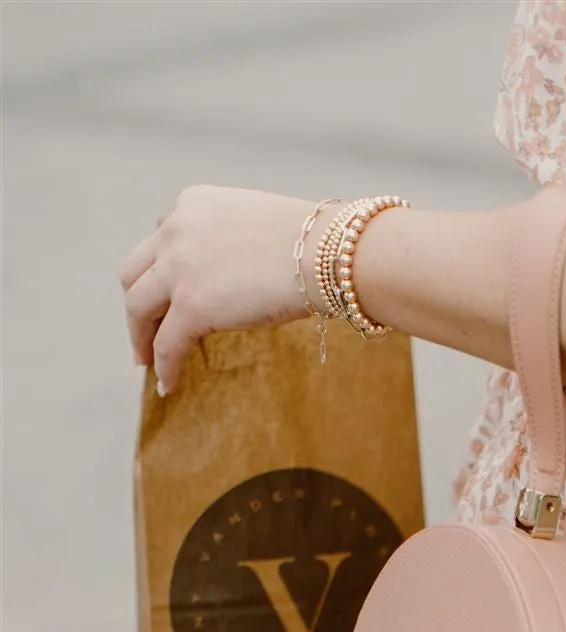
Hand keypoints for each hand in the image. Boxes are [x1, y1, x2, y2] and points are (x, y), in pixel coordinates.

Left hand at [118, 185, 311, 395]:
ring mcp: (178, 268)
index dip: (161, 272)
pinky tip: (168, 385)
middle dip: (138, 303)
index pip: (161, 240)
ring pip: (137, 307)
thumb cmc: (311, 244)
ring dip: (139, 337)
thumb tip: (236, 280)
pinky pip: (166, 345)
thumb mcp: (257, 225)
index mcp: (193, 204)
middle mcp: (175, 229)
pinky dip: (163, 368)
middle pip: (134, 272)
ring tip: (147, 362)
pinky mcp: (190, 306)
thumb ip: (231, 243)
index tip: (165, 296)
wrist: (324, 254)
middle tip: (143, 331)